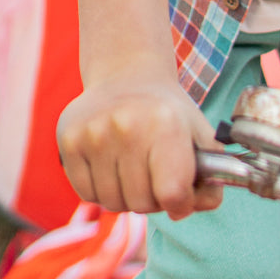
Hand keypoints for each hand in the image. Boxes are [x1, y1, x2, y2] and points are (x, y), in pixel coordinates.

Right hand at [57, 69, 223, 219]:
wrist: (126, 75)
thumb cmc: (165, 112)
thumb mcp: (198, 132)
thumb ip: (210, 172)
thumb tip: (204, 203)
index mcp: (165, 123)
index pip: (173, 193)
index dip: (181, 202)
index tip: (181, 191)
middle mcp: (127, 126)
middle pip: (142, 204)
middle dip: (153, 198)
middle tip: (154, 173)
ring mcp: (94, 133)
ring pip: (113, 203)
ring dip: (126, 195)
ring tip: (132, 165)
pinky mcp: (69, 140)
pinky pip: (88, 195)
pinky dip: (102, 189)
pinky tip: (110, 162)